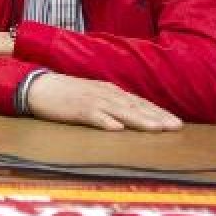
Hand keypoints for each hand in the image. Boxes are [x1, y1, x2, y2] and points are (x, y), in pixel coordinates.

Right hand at [26, 72, 182, 131]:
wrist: (38, 86)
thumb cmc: (66, 93)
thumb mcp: (92, 95)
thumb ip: (111, 103)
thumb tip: (129, 117)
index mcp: (109, 90)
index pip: (139, 102)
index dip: (158, 112)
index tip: (176, 123)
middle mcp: (104, 93)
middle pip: (135, 106)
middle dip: (157, 117)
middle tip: (177, 127)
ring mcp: (91, 100)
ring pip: (120, 111)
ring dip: (139, 119)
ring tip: (156, 129)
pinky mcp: (76, 109)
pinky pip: (93, 116)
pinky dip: (106, 121)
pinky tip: (117, 129)